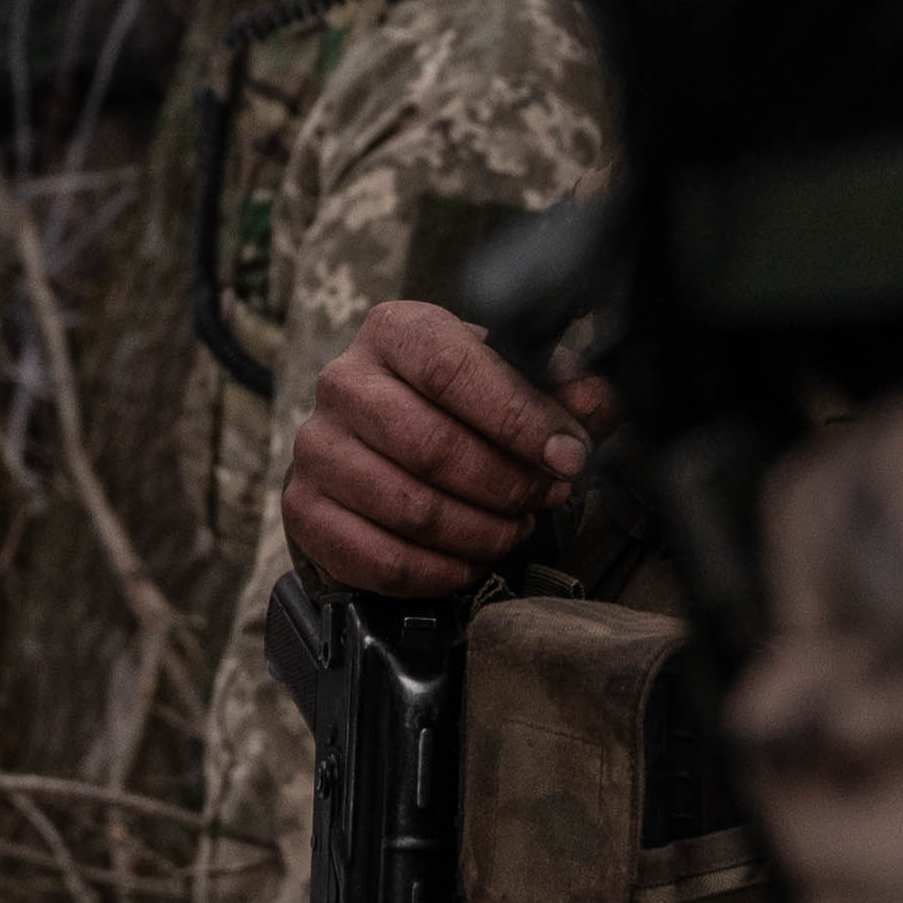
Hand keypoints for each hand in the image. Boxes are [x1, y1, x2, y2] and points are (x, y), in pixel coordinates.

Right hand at [282, 297, 614, 599]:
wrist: (373, 440)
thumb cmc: (453, 404)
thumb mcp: (508, 380)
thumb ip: (558, 389)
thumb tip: (599, 400)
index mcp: (395, 331)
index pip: (453, 370)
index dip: (520, 419)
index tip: (568, 455)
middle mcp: (342, 382)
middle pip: (431, 446)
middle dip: (507, 484)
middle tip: (546, 498)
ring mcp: (316, 448)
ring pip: (409, 508)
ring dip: (480, 532)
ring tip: (514, 529)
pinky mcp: (303, 510)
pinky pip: (379, 558)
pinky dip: (439, 571)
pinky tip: (469, 561)